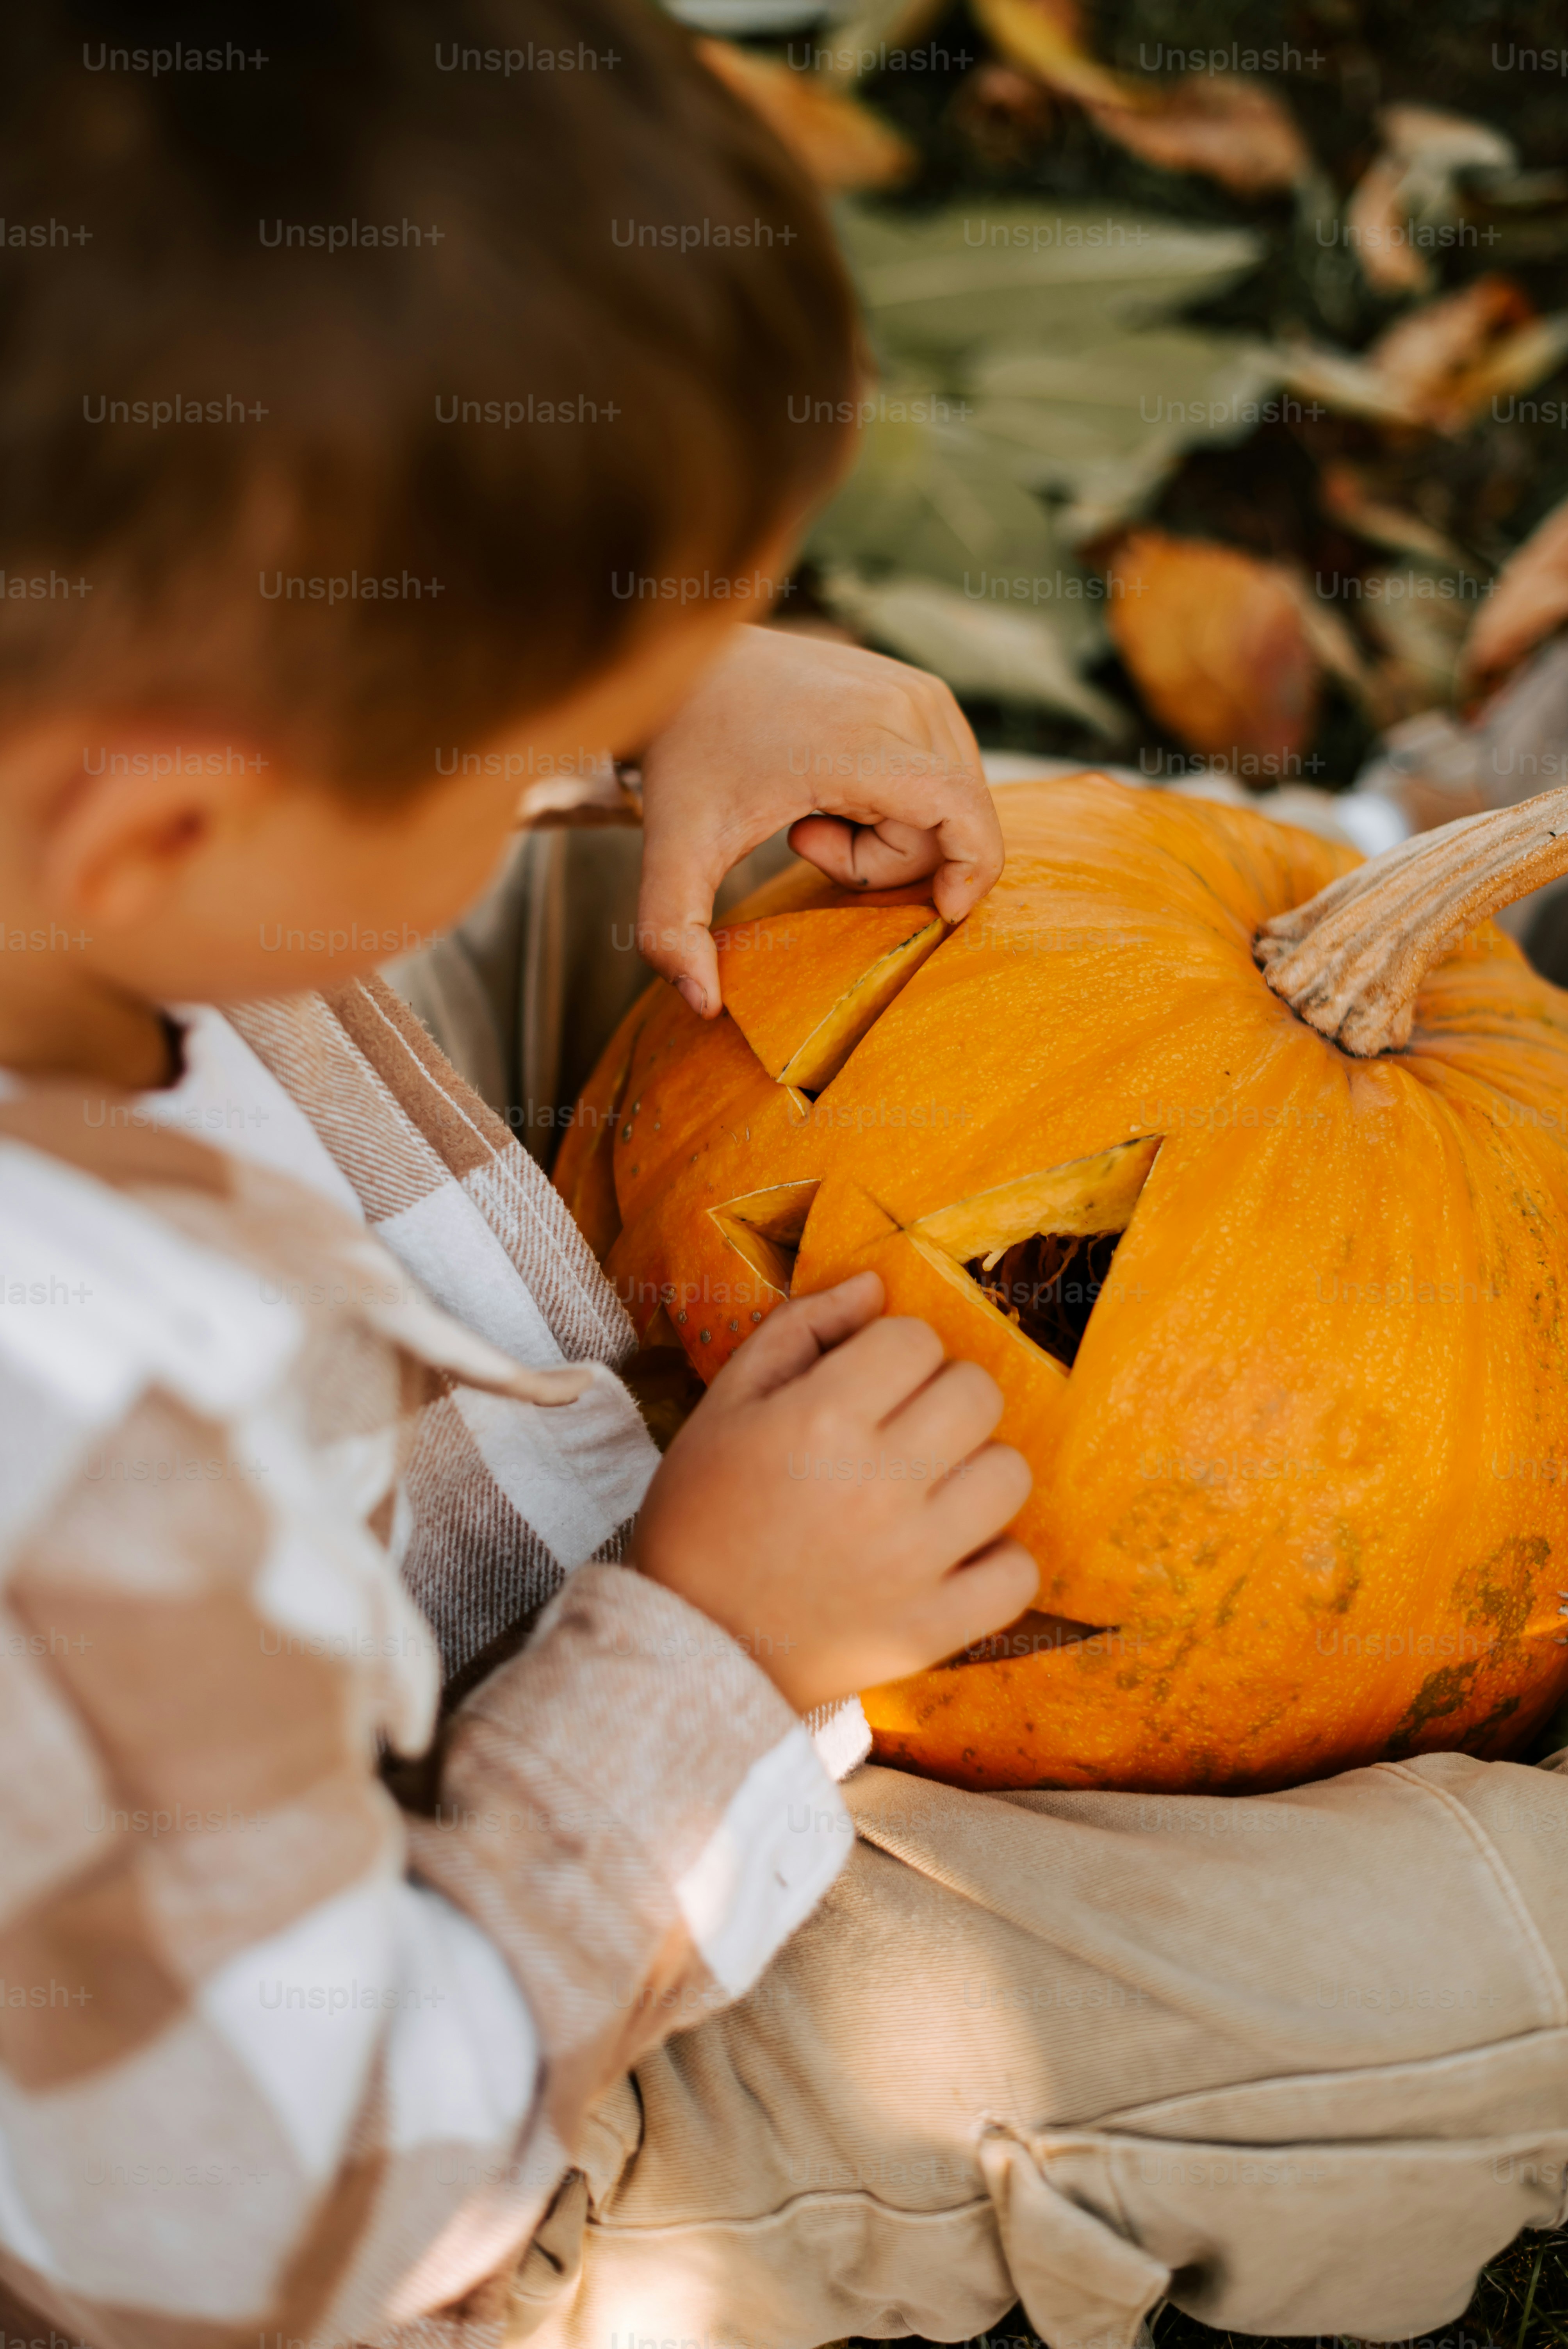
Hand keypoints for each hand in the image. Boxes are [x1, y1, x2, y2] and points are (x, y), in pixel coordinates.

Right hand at [630, 1272, 1036, 1713]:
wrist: (688, 1643)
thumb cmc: (700, 1513)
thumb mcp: (726, 1402)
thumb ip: (800, 1329)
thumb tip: (874, 1287)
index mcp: (822, 1419)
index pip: (916, 1339)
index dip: (892, 1351)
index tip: (864, 1384)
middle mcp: (878, 1486)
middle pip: (977, 1394)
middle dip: (943, 1395)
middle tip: (902, 1429)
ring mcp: (913, 1563)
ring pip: (1009, 1474)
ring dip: (975, 1471)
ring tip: (930, 1489)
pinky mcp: (932, 1630)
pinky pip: (1018, 1574)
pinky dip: (995, 1560)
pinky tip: (952, 1554)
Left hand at [636, 626, 1002, 1016]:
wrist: (688, 668)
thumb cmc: (688, 758)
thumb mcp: (672, 850)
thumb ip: (673, 931)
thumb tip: (701, 1005)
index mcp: (858, 742)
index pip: (961, 811)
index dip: (971, 870)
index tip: (943, 913)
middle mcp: (905, 704)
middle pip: (945, 829)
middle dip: (883, 863)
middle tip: (803, 840)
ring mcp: (919, 690)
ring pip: (948, 804)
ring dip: (889, 834)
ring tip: (815, 810)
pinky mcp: (921, 688)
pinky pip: (942, 775)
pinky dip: (898, 801)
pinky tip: (836, 785)